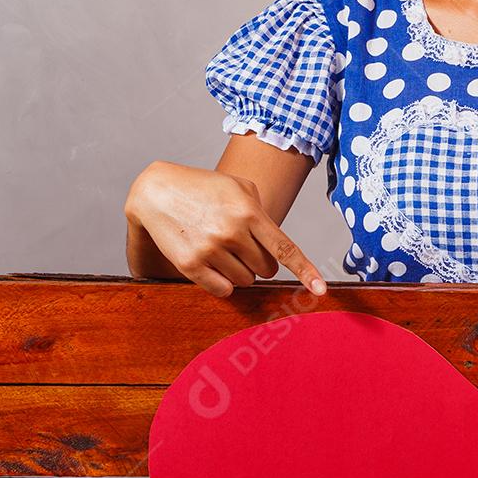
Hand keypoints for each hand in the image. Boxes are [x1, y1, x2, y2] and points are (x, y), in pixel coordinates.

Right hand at [125, 161, 328, 300]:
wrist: (156, 191)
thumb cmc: (203, 188)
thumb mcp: (238, 186)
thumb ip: (262, 212)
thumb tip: (276, 246)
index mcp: (249, 211)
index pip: (284, 248)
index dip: (305, 271)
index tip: (320, 290)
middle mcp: (231, 232)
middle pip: (266, 269)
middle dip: (260, 261)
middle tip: (241, 244)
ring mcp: (210, 250)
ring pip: (245, 281)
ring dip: (240, 271)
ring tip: (221, 247)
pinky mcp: (190, 265)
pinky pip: (223, 290)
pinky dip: (223, 283)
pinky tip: (212, 263)